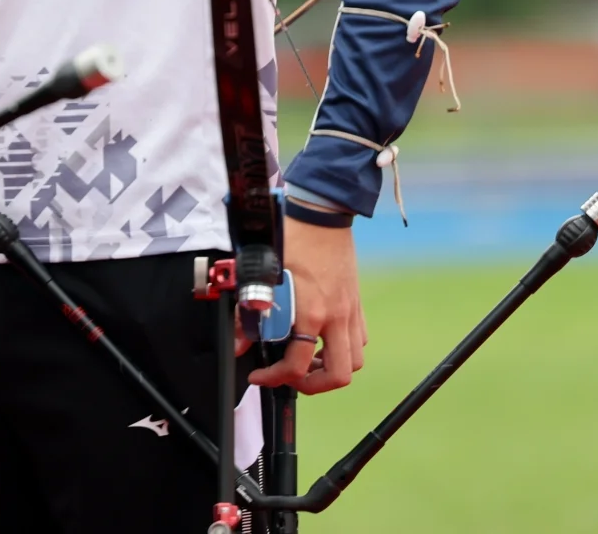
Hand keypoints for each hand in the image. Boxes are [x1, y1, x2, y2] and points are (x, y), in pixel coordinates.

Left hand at [251, 218, 367, 393]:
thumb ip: (249, 309)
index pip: (298, 365)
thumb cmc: (291, 236)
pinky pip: (359, 339)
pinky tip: (322, 338)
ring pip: (354, 360)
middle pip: (339, 375)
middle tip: (290, 377)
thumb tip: (238, 341)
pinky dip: (343, 349)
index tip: (260, 375)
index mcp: (311, 311)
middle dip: (313, 385)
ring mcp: (350, 310)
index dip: (275, 378)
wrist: (322, 212)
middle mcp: (337, 316)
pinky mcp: (356, 302)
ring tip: (306, 360)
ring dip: (331, 368)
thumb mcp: (262, 272)